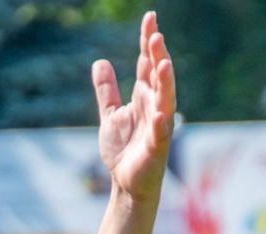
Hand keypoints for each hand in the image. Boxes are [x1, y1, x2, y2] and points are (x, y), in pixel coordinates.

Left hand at [93, 11, 176, 203]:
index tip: (150, 18)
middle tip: (156, 35)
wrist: (126, 183)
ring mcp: (158, 127)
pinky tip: (159, 116)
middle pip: (159, 77)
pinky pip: (160, 136)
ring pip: (165, 101)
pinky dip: (160, 126)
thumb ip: (107, 90)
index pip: (148, 64)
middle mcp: (155, 107)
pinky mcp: (156, 149)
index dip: (148, 42)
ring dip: (166, 83)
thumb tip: (100, 62)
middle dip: (158, 56)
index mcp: (144, 97)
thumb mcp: (110, 114)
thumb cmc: (123, 149)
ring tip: (163, 64)